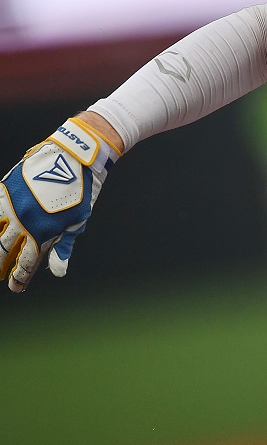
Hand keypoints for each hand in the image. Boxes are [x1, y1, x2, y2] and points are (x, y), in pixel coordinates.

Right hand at [0, 118, 118, 291]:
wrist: (73, 156)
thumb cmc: (81, 191)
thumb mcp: (77, 221)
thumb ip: (64, 246)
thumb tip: (57, 272)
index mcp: (44, 232)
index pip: (27, 262)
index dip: (21, 277)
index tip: (17, 288)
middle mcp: (24, 221)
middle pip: (5, 251)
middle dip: (1, 266)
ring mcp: (12, 205)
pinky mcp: (5, 190)